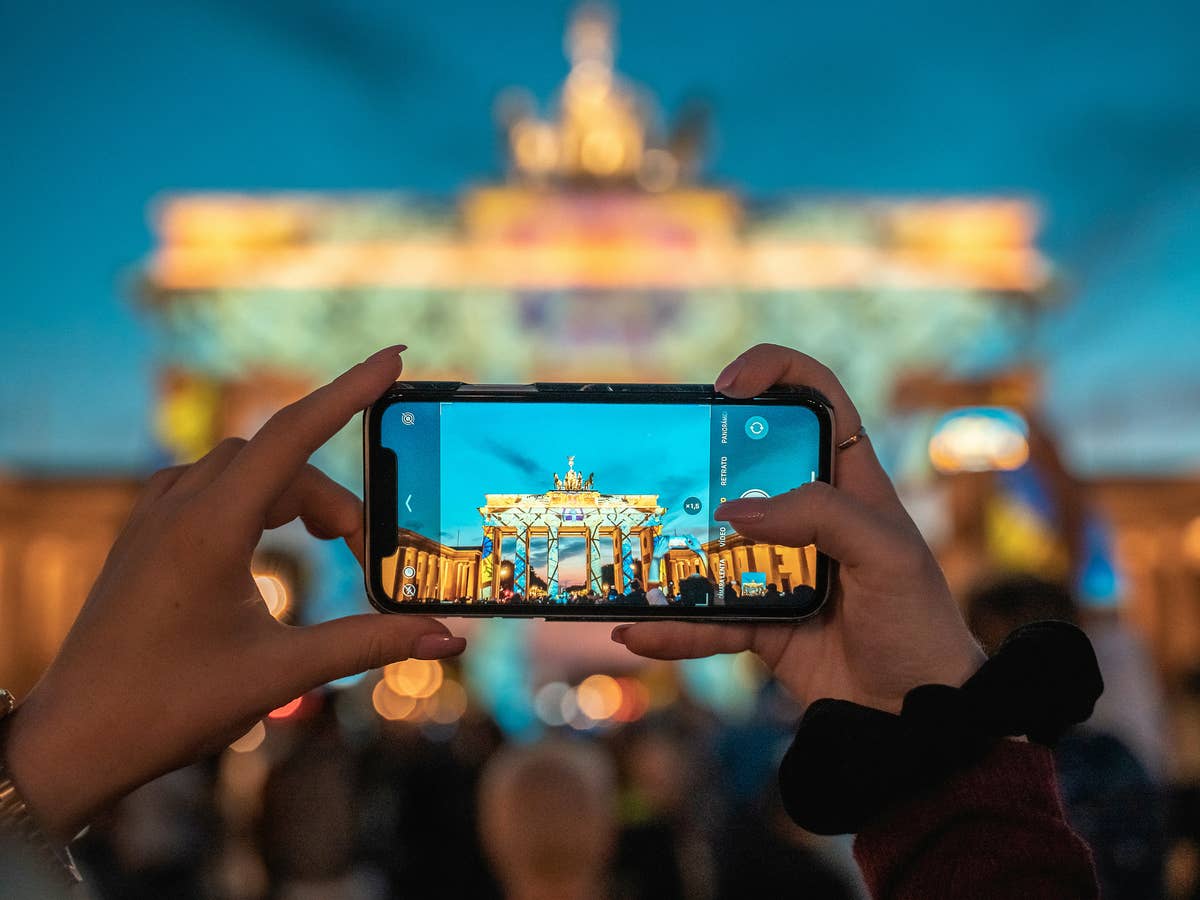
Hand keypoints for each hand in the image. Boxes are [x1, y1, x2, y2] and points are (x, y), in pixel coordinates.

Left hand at [5, 345, 464, 840]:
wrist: (74, 742)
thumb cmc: (169, 708)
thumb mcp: (281, 673)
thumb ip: (369, 644)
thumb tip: (447, 640)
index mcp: (209, 527)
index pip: (294, 433)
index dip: (351, 391)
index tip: (394, 357)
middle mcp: (177, 506)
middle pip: (279, 460)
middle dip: (333, 496)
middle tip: (366, 553)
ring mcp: (153, 517)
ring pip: (244, 469)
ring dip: (296, 495)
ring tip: (329, 544)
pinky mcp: (142, 536)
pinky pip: (209, 485)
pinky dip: (256, 499)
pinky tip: (266, 538)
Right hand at [612, 344, 983, 712]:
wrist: (917, 718)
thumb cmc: (919, 623)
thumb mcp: (887, 556)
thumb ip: (820, 518)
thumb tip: (734, 513)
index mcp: (849, 482)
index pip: (816, 399)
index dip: (774, 373)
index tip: (726, 386)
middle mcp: (809, 516)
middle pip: (744, 466)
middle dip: (699, 459)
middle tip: (661, 466)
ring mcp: (779, 567)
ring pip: (711, 544)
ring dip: (668, 549)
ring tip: (626, 552)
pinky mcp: (759, 619)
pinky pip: (705, 618)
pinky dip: (672, 629)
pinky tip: (638, 631)